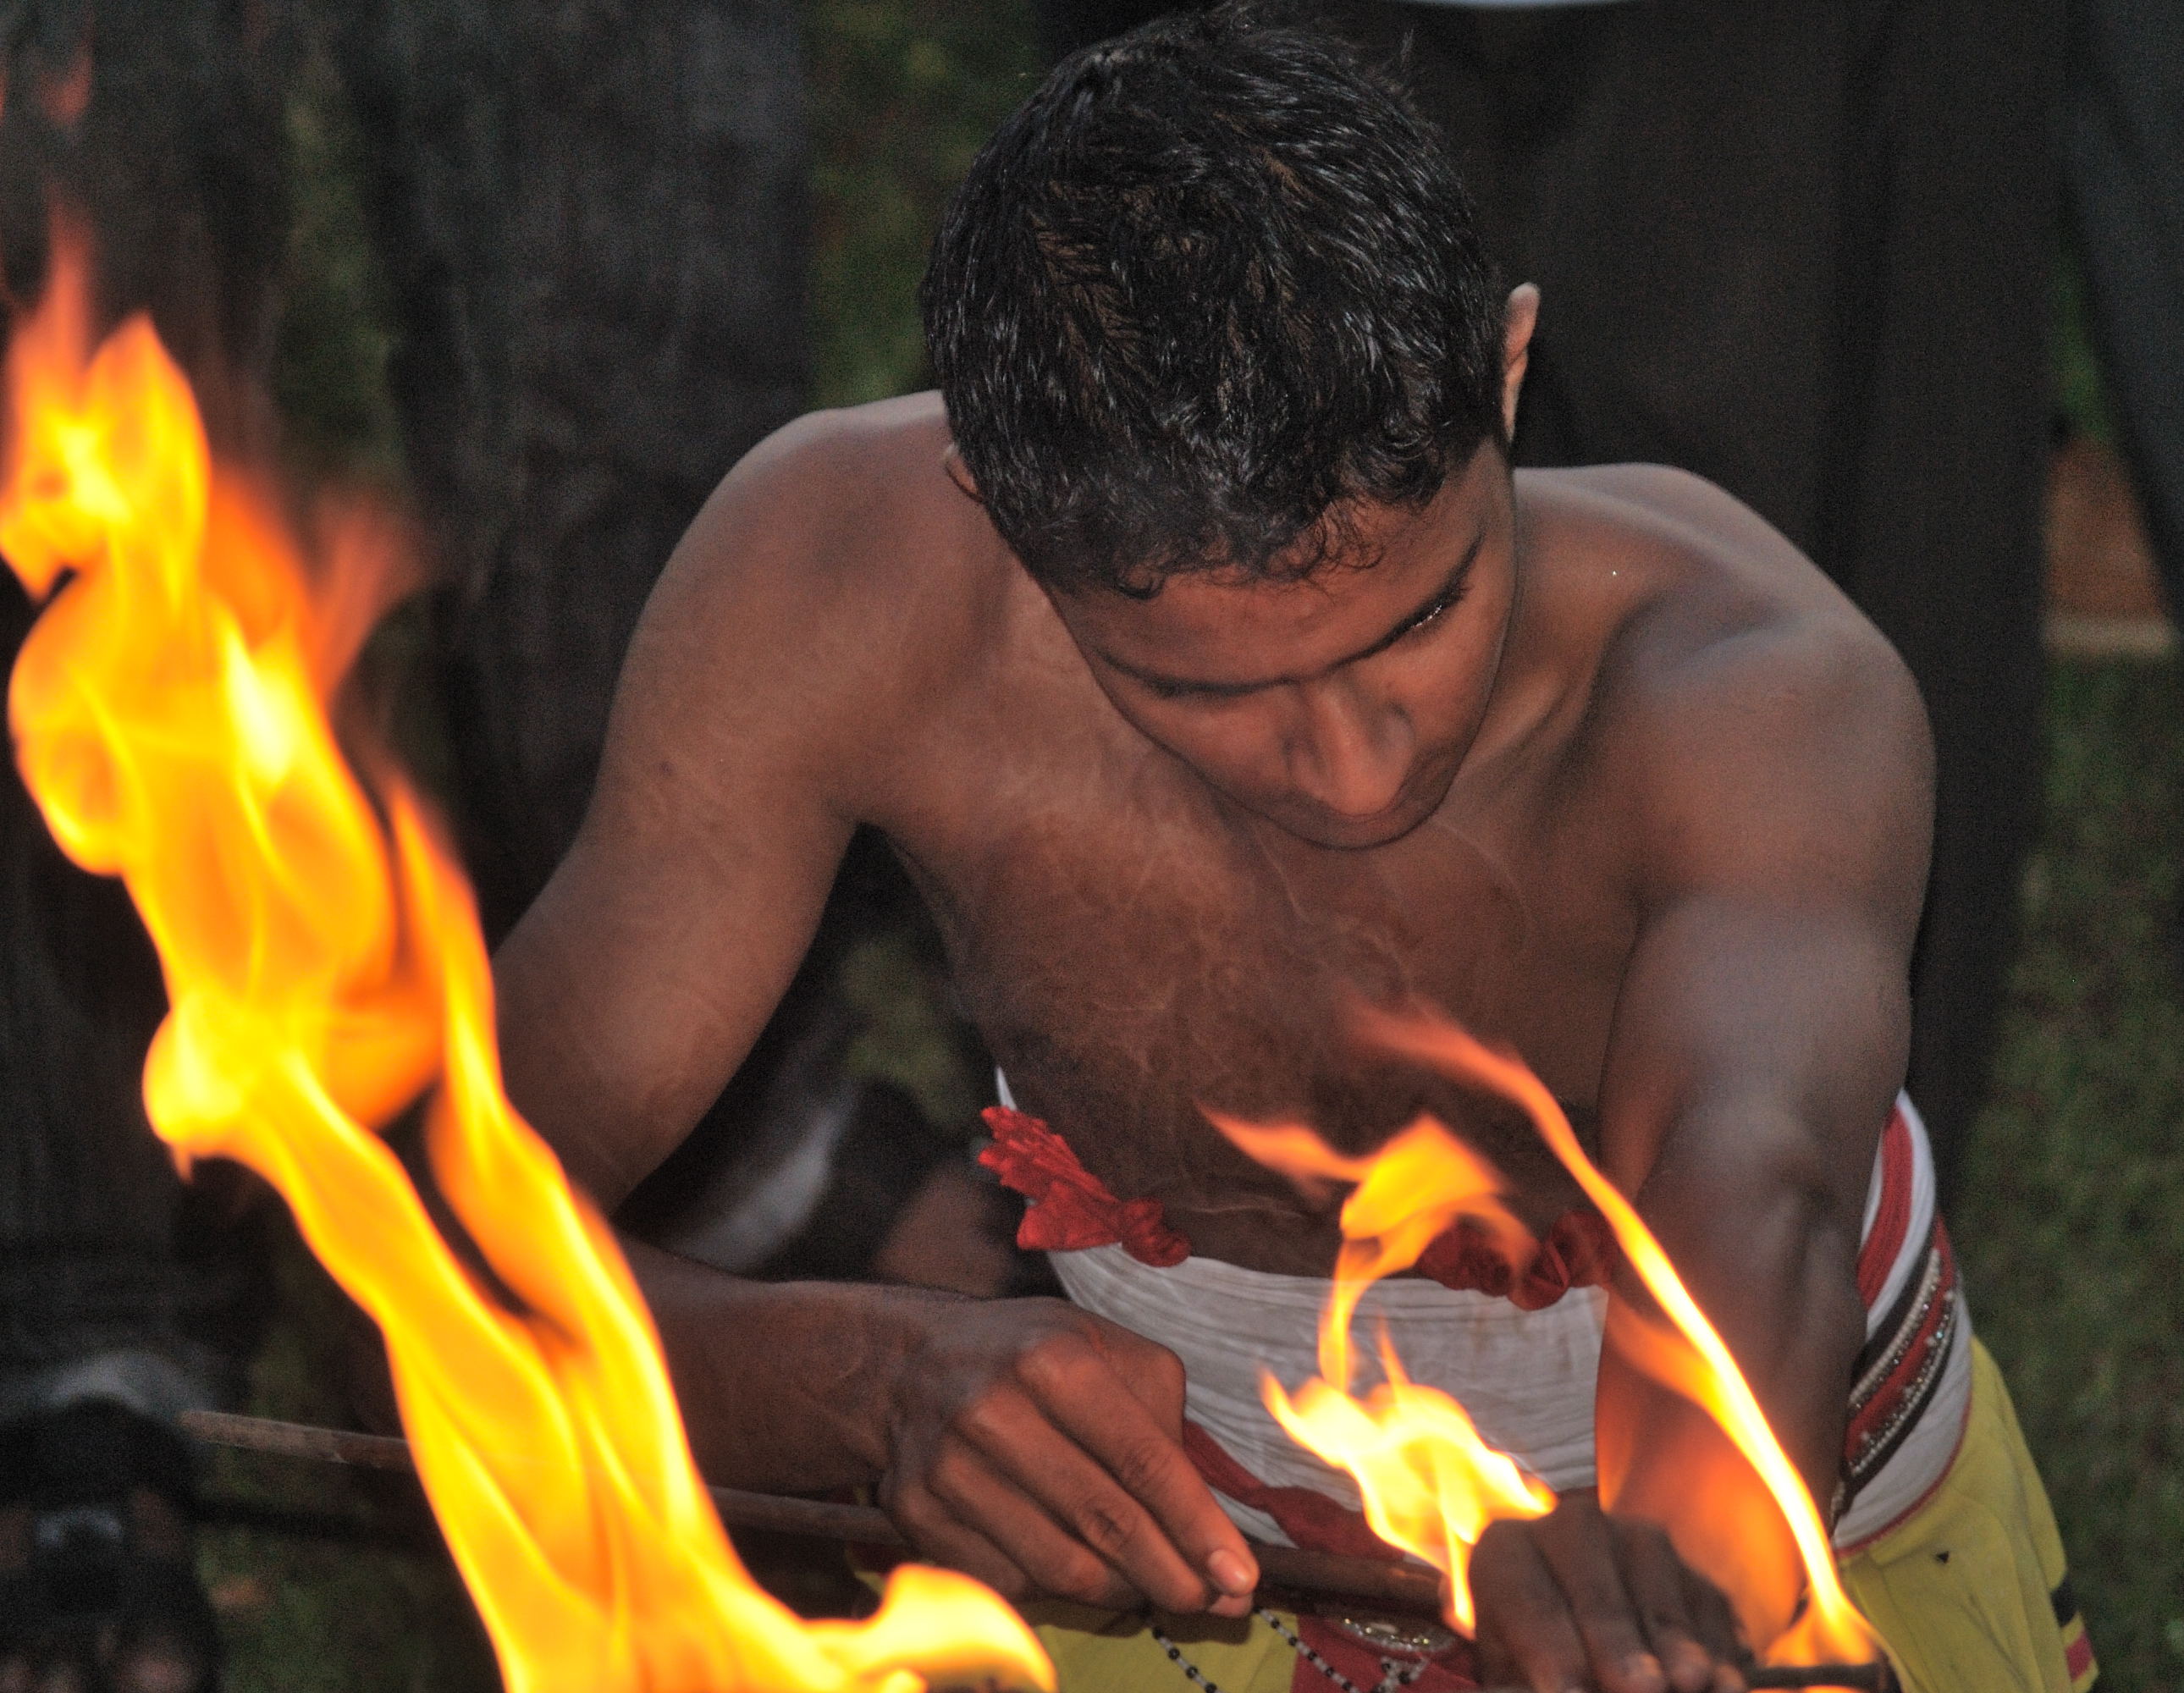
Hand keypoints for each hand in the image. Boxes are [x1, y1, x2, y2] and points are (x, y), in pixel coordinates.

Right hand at [877, 1296, 1259, 1615]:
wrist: (905, 1369)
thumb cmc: (1029, 1357)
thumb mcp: (1103, 1348)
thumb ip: (1162, 1417)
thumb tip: (1206, 1521)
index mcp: (1053, 1360)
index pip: (1142, 1459)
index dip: (1197, 1525)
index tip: (1240, 1576)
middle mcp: (994, 1412)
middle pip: (1105, 1522)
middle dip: (1173, 1575)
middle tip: (1216, 1603)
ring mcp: (947, 1470)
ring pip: (1060, 1568)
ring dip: (1124, 1592)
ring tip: (1155, 1585)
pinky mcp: (917, 1517)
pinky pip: (1011, 1585)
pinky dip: (1058, 1591)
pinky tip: (1081, 1568)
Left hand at [1472, 1490, 1748, 1692]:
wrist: (1581, 1646)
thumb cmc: (1533, 1664)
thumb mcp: (1515, 1670)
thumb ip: (1522, 1680)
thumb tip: (1560, 1689)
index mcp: (1506, 1550)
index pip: (1523, 1595)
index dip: (1548, 1647)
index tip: (1567, 1692)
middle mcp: (1569, 1529)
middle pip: (1591, 1577)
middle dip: (1616, 1639)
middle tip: (1639, 1689)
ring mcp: (1635, 1539)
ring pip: (1654, 1578)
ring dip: (1675, 1641)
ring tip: (1688, 1684)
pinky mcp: (1690, 1568)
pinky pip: (1706, 1600)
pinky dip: (1716, 1646)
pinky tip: (1722, 1684)